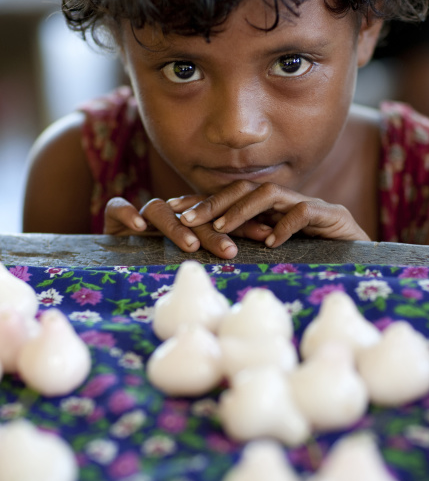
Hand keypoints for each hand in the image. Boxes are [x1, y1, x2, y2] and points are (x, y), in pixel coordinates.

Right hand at [103, 196, 273, 258]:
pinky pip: (118, 207)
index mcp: (190, 222)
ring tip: (190, 245)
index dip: (242, 225)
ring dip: (176, 226)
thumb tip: (253, 273)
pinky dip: (127, 212)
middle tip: (230, 251)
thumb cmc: (157, 266)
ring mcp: (141, 214)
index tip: (265, 236)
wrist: (110, 259)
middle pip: (193, 215)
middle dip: (213, 231)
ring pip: (159, 208)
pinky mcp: (114, 216)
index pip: (219, 217)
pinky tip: (138, 226)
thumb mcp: (191, 265)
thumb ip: (217, 262)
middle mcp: (168, 214)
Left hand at [168, 181, 369, 246]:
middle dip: (214, 202)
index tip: (172, 209)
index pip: (232, 197)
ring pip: (270, 194)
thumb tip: (209, 255)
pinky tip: (272, 242)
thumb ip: (251, 249)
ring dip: (243, 210)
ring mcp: (310, 206)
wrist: (366, 263)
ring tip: (223, 228)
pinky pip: (305, 213)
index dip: (202, 201)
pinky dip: (286, 225)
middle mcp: (288, 202)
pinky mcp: (332, 216)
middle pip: (245, 189)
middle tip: (188, 219)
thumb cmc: (319, 262)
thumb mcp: (278, 257)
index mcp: (272, 210)